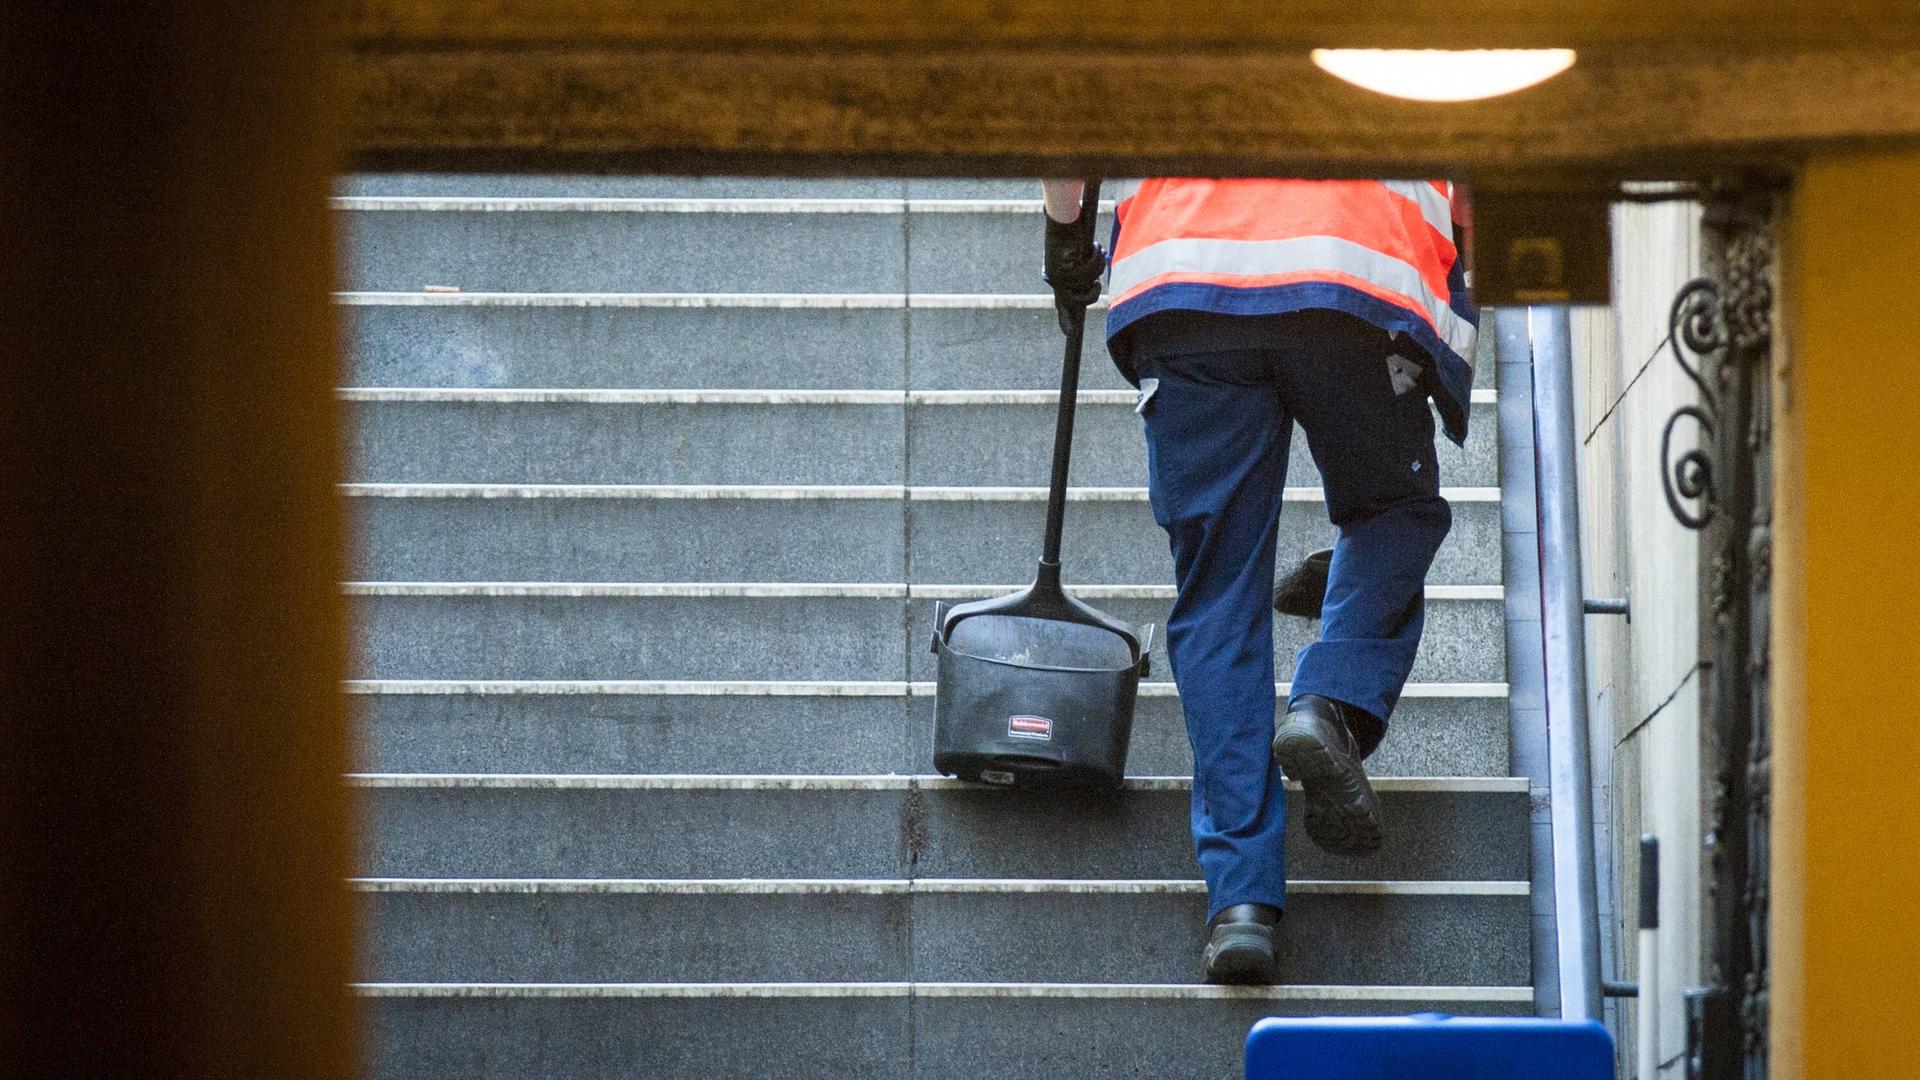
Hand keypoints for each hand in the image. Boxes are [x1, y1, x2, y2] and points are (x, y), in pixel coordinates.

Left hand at [1043, 211, 1104, 333]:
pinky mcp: (1066, 268)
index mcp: (1056, 277)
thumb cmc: (1070, 231)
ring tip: (1094, 250)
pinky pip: (1090, 272)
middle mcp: (1055, 279)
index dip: (1065, 319)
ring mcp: (1059, 275)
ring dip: (1096, 267)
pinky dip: (1096, 257)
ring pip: (1088, 283)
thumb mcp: (1075, 255)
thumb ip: (1080, 272)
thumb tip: (1092, 283)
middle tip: (1096, 284)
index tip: (1070, 334)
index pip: (1061, 304)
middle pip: (1078, 302)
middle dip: (1092, 293)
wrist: (1063, 217)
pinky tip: (1093, 246)